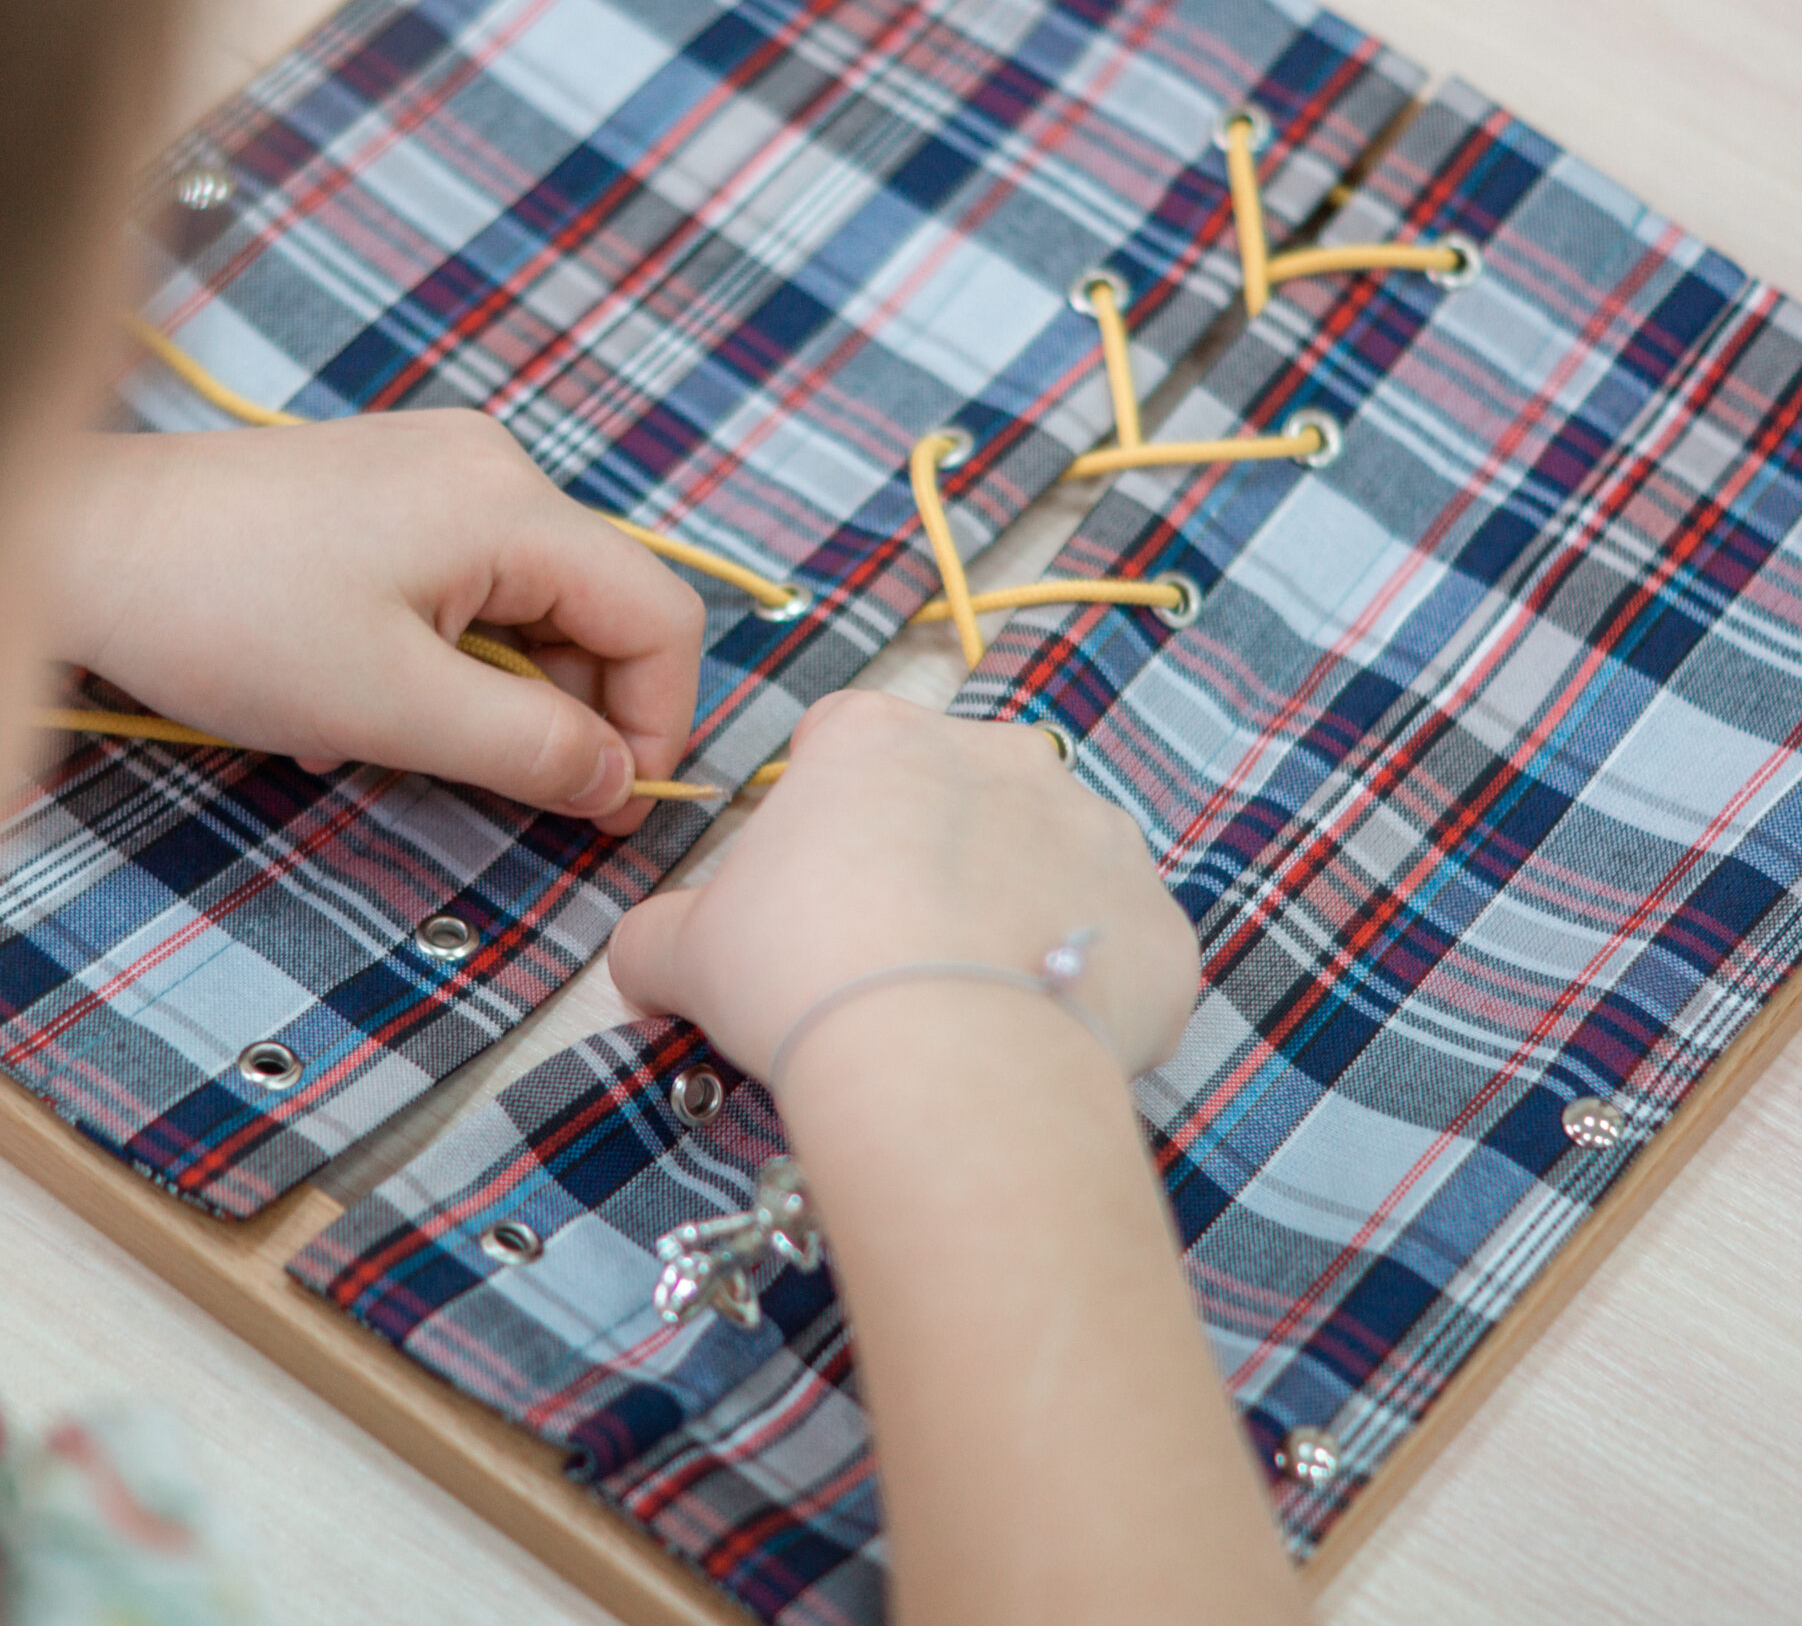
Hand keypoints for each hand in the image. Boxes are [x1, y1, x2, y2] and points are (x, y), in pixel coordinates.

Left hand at [51, 413, 705, 833]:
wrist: (79, 542)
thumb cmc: (225, 615)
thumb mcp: (393, 707)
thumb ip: (531, 748)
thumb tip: (621, 779)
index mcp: (511, 504)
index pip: (659, 616)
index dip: (658, 722)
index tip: (613, 809)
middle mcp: (491, 467)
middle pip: (597, 610)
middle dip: (568, 714)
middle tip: (511, 796)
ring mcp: (435, 470)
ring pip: (529, 608)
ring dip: (495, 693)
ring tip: (402, 739)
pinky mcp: (385, 489)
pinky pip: (466, 588)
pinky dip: (444, 658)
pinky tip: (363, 696)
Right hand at [608, 692, 1198, 1081]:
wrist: (945, 1063)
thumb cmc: (799, 977)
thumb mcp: (683, 952)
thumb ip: (657, 939)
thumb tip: (642, 963)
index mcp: (880, 738)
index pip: (842, 741)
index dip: (818, 814)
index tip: (806, 889)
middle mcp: (1003, 756)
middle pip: (957, 795)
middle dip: (928, 861)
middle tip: (883, 957)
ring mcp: (1098, 835)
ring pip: (1046, 866)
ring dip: (1011, 916)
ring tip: (963, 1007)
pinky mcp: (1159, 924)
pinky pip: (1114, 951)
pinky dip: (1079, 989)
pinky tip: (1030, 1045)